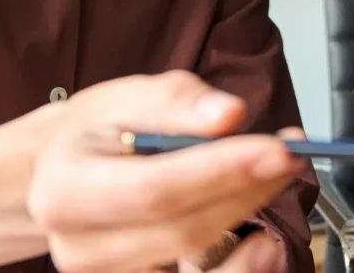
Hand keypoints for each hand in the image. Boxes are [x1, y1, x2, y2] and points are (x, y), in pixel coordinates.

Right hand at [28, 71, 303, 272]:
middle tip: (290, 153)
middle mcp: (80, 247)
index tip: (275, 149)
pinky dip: (239, 264)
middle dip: (247, 189)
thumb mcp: (128, 97)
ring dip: (248, 216)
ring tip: (276, 178)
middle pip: (183, 228)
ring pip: (195, 257)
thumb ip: (178, 103)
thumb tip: (228, 115)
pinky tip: (263, 240)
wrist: (63, 176)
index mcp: (66, 191)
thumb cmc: (96, 135)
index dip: (220, 172)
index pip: (154, 190)